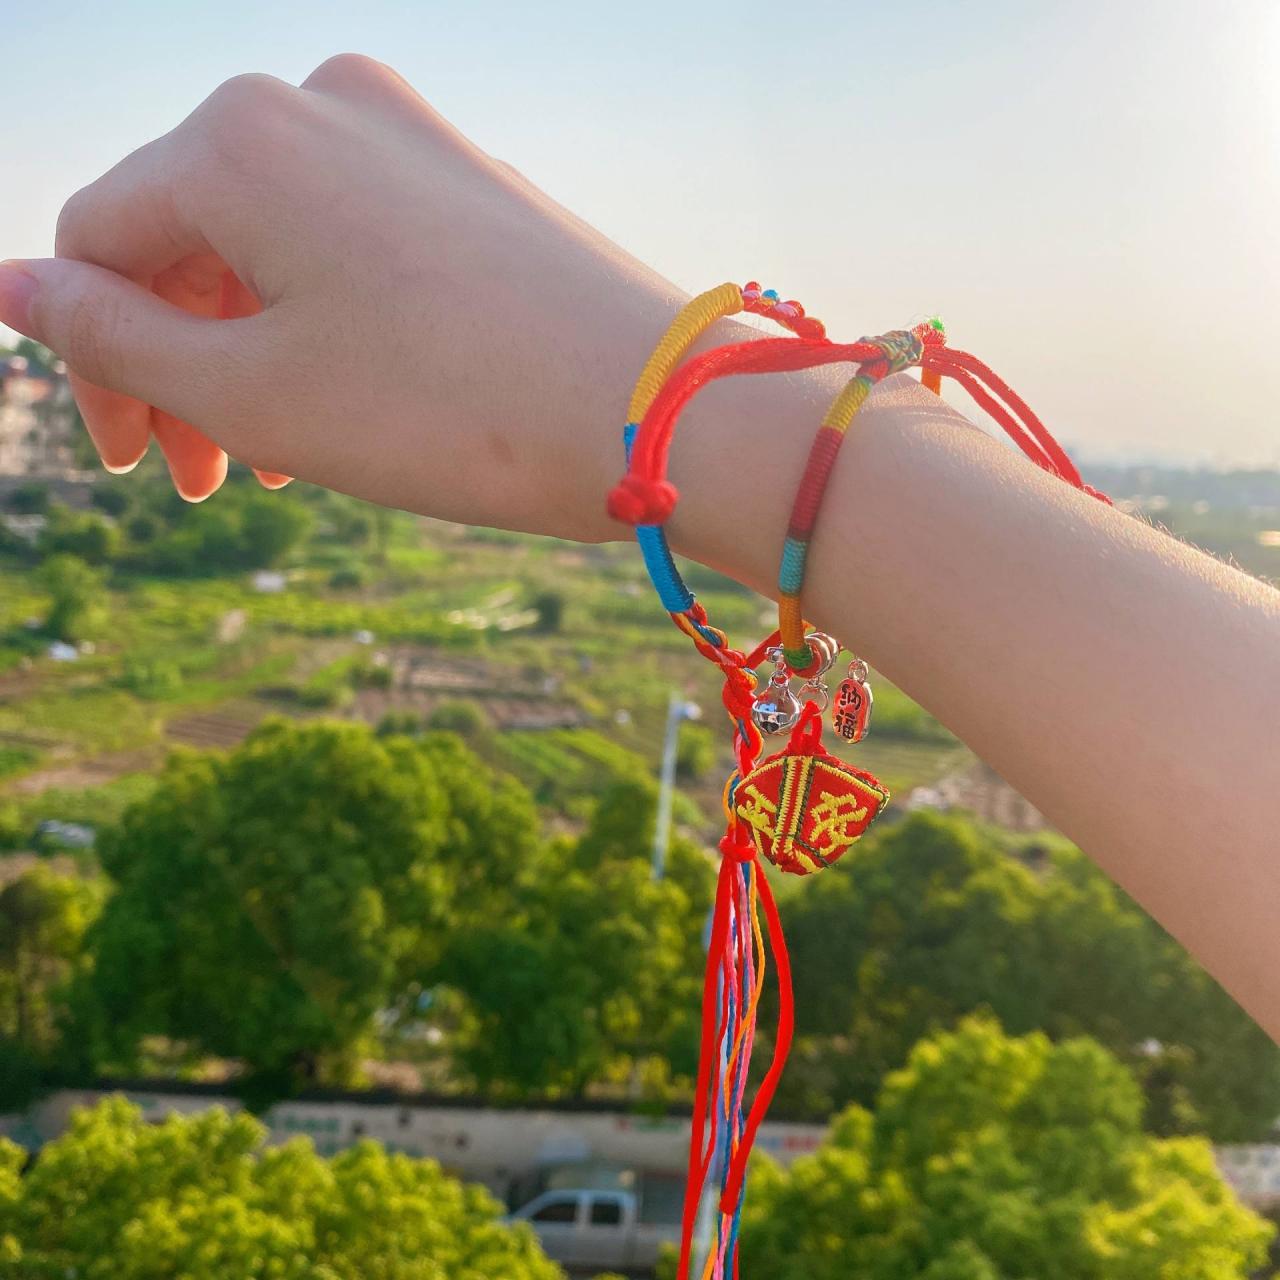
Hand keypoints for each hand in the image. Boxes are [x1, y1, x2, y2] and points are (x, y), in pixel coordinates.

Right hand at [0, 54, 674, 539]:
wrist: (658, 412)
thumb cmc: (450, 410)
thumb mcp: (252, 391)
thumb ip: (112, 336)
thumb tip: (12, 286)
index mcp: (240, 138)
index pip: (99, 242)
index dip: (98, 365)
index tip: (142, 465)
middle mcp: (322, 105)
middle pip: (190, 238)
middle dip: (182, 365)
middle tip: (206, 480)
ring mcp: (409, 135)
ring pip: (277, 246)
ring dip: (255, 353)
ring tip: (280, 458)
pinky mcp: (471, 181)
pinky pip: (359, 246)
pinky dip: (330, 324)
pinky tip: (351, 402)